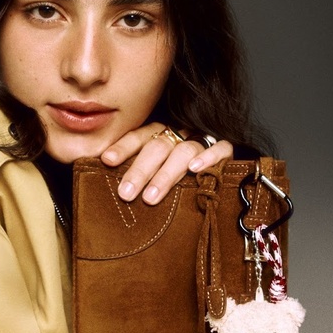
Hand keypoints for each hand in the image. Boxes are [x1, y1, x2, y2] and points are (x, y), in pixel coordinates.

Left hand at [100, 123, 232, 204]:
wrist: (214, 173)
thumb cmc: (175, 176)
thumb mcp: (152, 173)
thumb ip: (135, 175)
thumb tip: (108, 187)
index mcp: (160, 136)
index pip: (139, 137)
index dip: (123, 148)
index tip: (107, 161)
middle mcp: (179, 136)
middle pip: (158, 147)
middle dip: (140, 170)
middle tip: (126, 193)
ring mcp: (202, 142)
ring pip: (184, 151)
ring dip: (166, 174)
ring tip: (151, 197)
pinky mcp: (225, 151)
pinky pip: (221, 149)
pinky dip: (208, 157)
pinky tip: (195, 169)